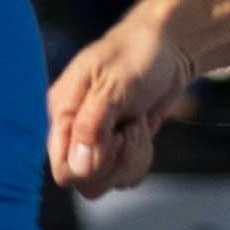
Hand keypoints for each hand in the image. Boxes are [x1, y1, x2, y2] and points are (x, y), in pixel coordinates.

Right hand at [48, 0, 202, 198]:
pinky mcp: (116, 146)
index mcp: (62, 113)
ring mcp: (95, 141)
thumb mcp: (115, 86)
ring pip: (107, 181)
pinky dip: (140, 158)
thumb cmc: (136, 55)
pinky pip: (125, 174)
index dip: (92, 164)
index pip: (63, 166)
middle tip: (128, 129)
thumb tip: (78, 169)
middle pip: (86, 180)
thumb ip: (93, 127)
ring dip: (131, 158)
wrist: (168, 48)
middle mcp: (74, 131)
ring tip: (137, 124)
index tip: (114, 135)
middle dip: (117, 162)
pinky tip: (141, 131)